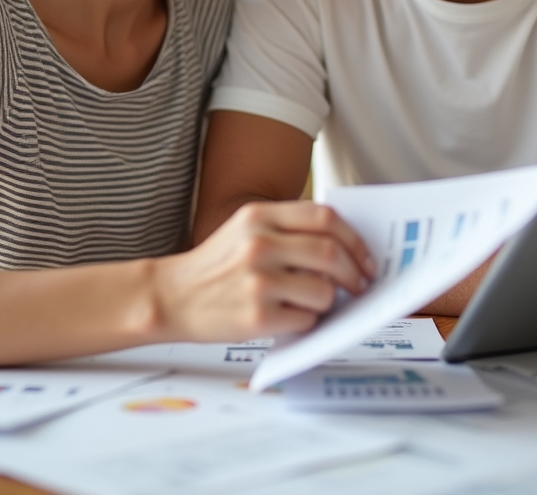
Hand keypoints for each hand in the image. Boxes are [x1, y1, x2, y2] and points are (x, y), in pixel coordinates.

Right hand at [152, 202, 375, 342]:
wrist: (171, 297)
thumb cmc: (215, 266)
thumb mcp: (245, 229)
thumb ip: (287, 229)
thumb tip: (343, 245)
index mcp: (260, 216)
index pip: (324, 218)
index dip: (353, 238)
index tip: (365, 256)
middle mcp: (260, 243)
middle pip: (331, 252)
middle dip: (355, 272)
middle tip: (361, 284)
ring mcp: (258, 280)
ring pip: (324, 290)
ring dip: (330, 300)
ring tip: (318, 302)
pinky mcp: (257, 315)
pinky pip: (306, 319)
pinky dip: (309, 320)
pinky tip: (294, 316)